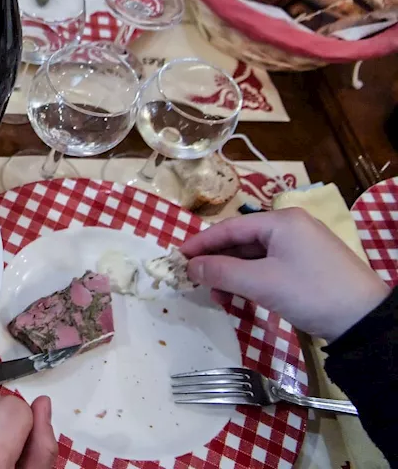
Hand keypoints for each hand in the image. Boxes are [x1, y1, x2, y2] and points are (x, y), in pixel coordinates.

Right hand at [181, 209, 390, 340]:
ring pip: (254, 256)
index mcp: (281, 221)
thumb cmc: (311, 292)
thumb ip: (220, 272)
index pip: (229, 227)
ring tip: (216, 295)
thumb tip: (189, 267)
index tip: (176, 259)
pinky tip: (239, 296)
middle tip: (192, 280)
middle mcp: (291, 227)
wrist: (365, 320)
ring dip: (232, 274)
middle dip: (216, 262)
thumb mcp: (261, 283)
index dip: (199, 243)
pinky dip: (251, 279)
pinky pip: (269, 266)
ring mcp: (302, 246)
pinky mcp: (309, 266)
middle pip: (241, 240)